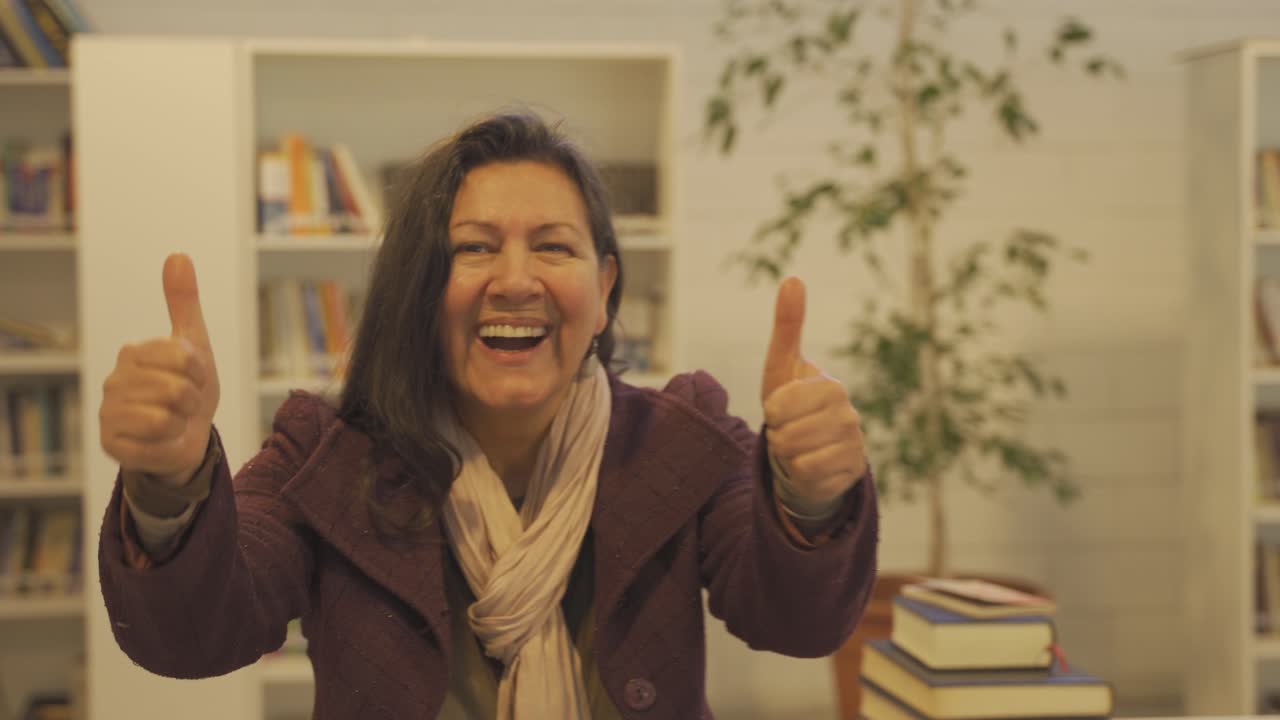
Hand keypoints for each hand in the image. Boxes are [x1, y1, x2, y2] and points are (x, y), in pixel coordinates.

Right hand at [99, 253, 219, 485]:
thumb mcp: (195, 344)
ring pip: (166, 416)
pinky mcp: (112, 444)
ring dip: (182, 422)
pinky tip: (162, 439)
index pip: (183, 356)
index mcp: (133, 352)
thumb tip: (178, 254)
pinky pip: (155, 441)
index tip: (195, 378)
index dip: (200, 372)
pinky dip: (170, 442)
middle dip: (193, 399)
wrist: (187, 438)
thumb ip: (184, 302)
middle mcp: (114, 381)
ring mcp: (109, 413)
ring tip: (175, 420)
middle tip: (185, 404)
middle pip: (177, 388)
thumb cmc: (190, 389)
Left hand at [761, 277, 866, 504]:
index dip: (771, 412)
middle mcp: (849, 414)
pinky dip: (801, 474)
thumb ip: (787, 325)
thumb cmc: (791, 407)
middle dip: (778, 435)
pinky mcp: (853, 473)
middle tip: (789, 432)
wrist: (806, 454)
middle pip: (787, 432)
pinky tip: (810, 467)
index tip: (781, 411)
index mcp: (831, 386)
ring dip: (788, 456)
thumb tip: (793, 278)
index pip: (780, 404)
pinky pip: (810, 475)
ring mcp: (854, 445)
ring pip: (798, 455)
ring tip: (798, 449)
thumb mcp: (781, 367)